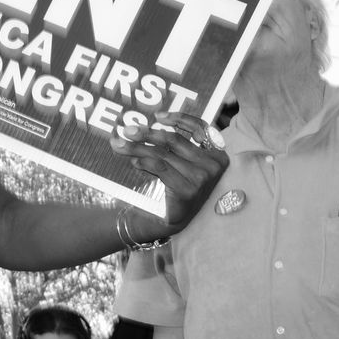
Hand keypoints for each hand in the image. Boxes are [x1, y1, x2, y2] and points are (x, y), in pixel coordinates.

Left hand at [111, 111, 229, 229]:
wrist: (174, 222)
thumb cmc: (179, 189)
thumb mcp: (185, 165)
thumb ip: (177, 147)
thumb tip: (147, 126)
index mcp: (218, 155)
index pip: (201, 128)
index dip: (180, 118)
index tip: (158, 116)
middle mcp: (214, 165)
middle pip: (175, 140)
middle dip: (148, 133)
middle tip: (127, 130)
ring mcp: (202, 178)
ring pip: (163, 154)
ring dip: (137, 148)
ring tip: (120, 145)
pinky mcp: (188, 190)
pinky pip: (160, 168)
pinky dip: (144, 162)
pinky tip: (133, 161)